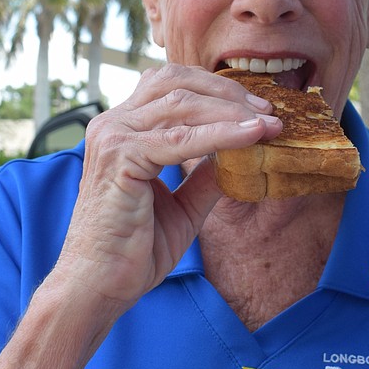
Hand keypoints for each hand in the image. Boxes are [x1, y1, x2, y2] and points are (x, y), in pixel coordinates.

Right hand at [50, 64, 280, 311]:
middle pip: (177, 82)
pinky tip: (252, 135)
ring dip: (232, 110)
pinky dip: (221, 134)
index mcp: (122, 128)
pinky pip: (180, 139)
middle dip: (228, 91)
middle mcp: (112, 123)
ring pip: (182, 104)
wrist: (99, 286)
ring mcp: (112, 136)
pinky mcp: (119, 157)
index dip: (217, 90)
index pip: (171, 86)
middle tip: (269, 110)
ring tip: (269, 123)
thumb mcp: (183, 206)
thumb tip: (242, 153)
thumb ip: (206, 176)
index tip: (259, 108)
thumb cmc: (133, 250)